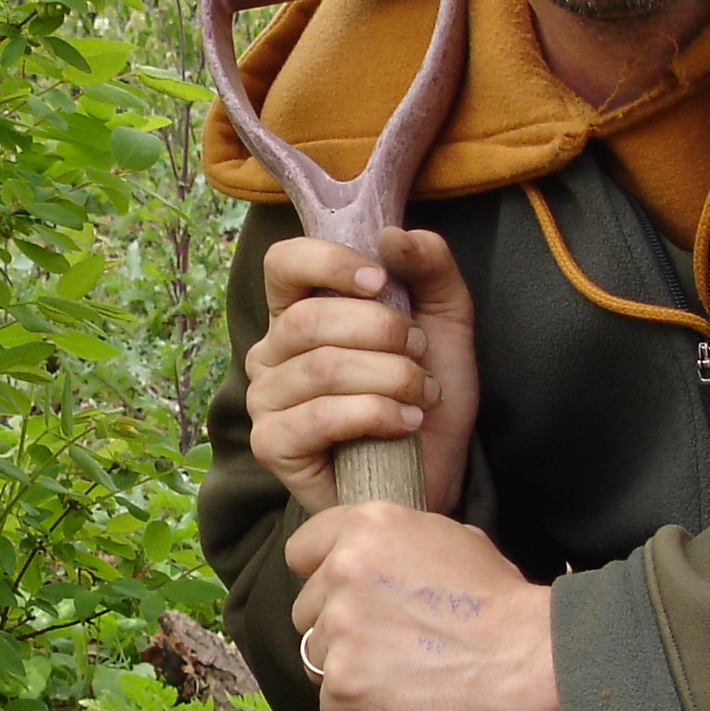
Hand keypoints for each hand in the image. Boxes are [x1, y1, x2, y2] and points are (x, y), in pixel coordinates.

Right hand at [244, 227, 475, 515]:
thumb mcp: (444, 320)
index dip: (330, 263)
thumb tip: (392, 234)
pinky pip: (320, 416)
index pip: (284, 262)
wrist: (435, 476)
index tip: (381, 281)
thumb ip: (429, 267)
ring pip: (322, 368)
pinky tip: (406, 425)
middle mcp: (270, 353)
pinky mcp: (271, 445)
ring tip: (422, 394)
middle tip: (420, 355)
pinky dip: (377, 415)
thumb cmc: (427, 398)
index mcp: (298, 313)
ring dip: (391, 378)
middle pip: (310, 320)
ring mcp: (265, 400)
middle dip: (382, 332)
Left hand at [285, 503, 559, 710]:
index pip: (302, 551)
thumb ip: (398, 544)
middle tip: (389, 646)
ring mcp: (342, 626)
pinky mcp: (346, 682)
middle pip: (306, 610)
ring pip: (314, 658)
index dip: (324, 579)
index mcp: (367, 526)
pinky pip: (331, 706)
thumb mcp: (453, 540)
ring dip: (348, 672)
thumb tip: (376, 556)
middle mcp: (344, 569)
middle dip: (339, 630)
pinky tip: (399, 706)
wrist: (535, 659)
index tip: (349, 600)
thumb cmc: (505, 605)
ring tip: (400, 677)